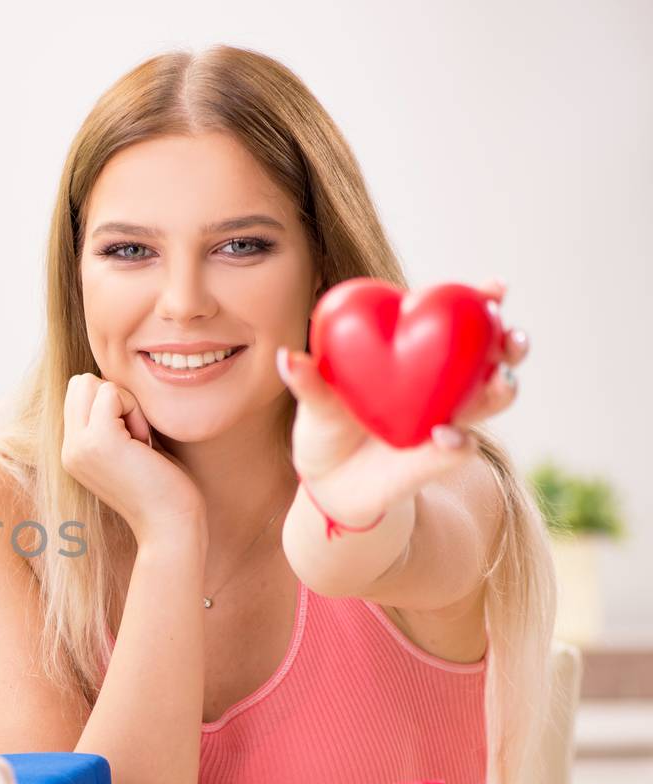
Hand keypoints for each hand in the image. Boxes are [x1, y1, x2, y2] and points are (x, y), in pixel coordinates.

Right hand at [61, 374, 205, 543]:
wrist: (170, 526)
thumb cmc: (164, 489)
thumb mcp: (129, 450)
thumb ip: (114, 422)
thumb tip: (110, 382)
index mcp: (73, 452)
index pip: (77, 394)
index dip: (111, 403)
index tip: (134, 438)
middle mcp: (68, 449)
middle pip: (80, 383)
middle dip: (115, 398)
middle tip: (137, 435)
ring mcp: (78, 446)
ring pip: (94, 384)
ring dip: (127, 404)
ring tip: (140, 443)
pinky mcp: (98, 442)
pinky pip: (111, 393)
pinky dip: (135, 409)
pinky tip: (144, 443)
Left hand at [280, 279, 527, 524]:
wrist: (329, 481)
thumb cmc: (326, 425)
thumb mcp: (314, 402)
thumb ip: (308, 382)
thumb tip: (288, 357)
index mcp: (420, 353)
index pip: (458, 319)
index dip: (484, 299)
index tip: (497, 286)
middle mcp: (446, 382)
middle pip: (495, 355)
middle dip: (512, 341)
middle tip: (511, 335)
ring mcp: (450, 418)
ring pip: (493, 398)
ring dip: (502, 387)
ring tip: (500, 378)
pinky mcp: (441, 456)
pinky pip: (459, 446)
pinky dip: (456, 440)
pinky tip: (444, 434)